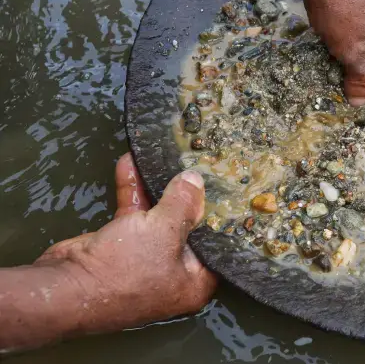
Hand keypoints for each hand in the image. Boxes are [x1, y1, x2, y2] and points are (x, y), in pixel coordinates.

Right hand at [35, 153, 216, 334]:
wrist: (63, 287)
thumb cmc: (127, 267)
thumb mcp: (164, 230)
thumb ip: (184, 203)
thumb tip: (196, 181)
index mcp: (193, 281)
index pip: (215, 245)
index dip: (218, 215)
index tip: (220, 186)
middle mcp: (172, 273)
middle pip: (186, 226)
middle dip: (184, 195)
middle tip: (193, 165)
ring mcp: (145, 260)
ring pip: (156, 217)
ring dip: (153, 187)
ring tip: (159, 156)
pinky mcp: (120, 247)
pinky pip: (133, 216)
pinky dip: (132, 192)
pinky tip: (129, 163)